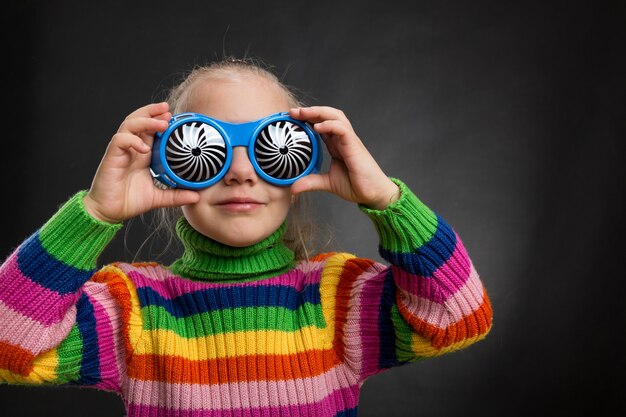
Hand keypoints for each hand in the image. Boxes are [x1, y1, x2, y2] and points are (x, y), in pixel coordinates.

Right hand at [83, 102, 199, 222]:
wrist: (109, 212)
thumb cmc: (129, 201)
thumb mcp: (158, 198)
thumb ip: (176, 196)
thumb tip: (197, 197)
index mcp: (142, 154)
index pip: (150, 130)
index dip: (160, 120)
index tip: (174, 116)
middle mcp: (131, 149)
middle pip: (138, 120)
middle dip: (151, 112)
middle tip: (166, 109)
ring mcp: (120, 151)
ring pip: (129, 125)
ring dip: (145, 121)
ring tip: (161, 123)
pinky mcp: (111, 157)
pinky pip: (119, 140)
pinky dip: (132, 140)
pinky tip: (144, 147)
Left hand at [289, 106, 399, 209]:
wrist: (373, 194)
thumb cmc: (356, 185)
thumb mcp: (327, 183)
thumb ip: (311, 182)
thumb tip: (293, 188)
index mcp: (336, 145)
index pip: (321, 125)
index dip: (307, 119)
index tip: (291, 119)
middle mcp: (342, 139)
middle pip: (327, 115)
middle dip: (310, 111)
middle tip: (293, 112)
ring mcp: (349, 140)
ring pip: (336, 117)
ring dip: (319, 112)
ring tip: (303, 113)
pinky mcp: (354, 145)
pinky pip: (342, 129)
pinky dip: (330, 125)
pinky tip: (317, 127)